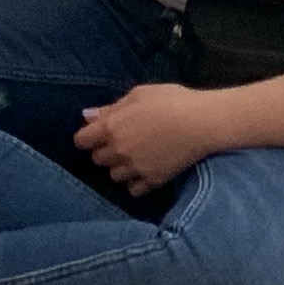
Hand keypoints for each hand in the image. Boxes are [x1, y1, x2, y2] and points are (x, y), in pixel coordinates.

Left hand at [73, 81, 216, 197]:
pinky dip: (136, 183)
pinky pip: (133, 190)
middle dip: (105, 151)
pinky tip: (145, 170)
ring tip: (134, 157)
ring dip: (119, 168)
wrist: (201, 123)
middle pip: (97, 159)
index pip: (82, 140)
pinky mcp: (152, 181)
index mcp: (112, 127)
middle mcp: (118, 151)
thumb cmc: (170, 100)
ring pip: (114, 176)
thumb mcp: (138, 94)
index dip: (87, 137)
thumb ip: (110, 107)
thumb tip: (86, 116)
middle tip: (121, 141)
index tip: (97, 134)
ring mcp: (135, 169)